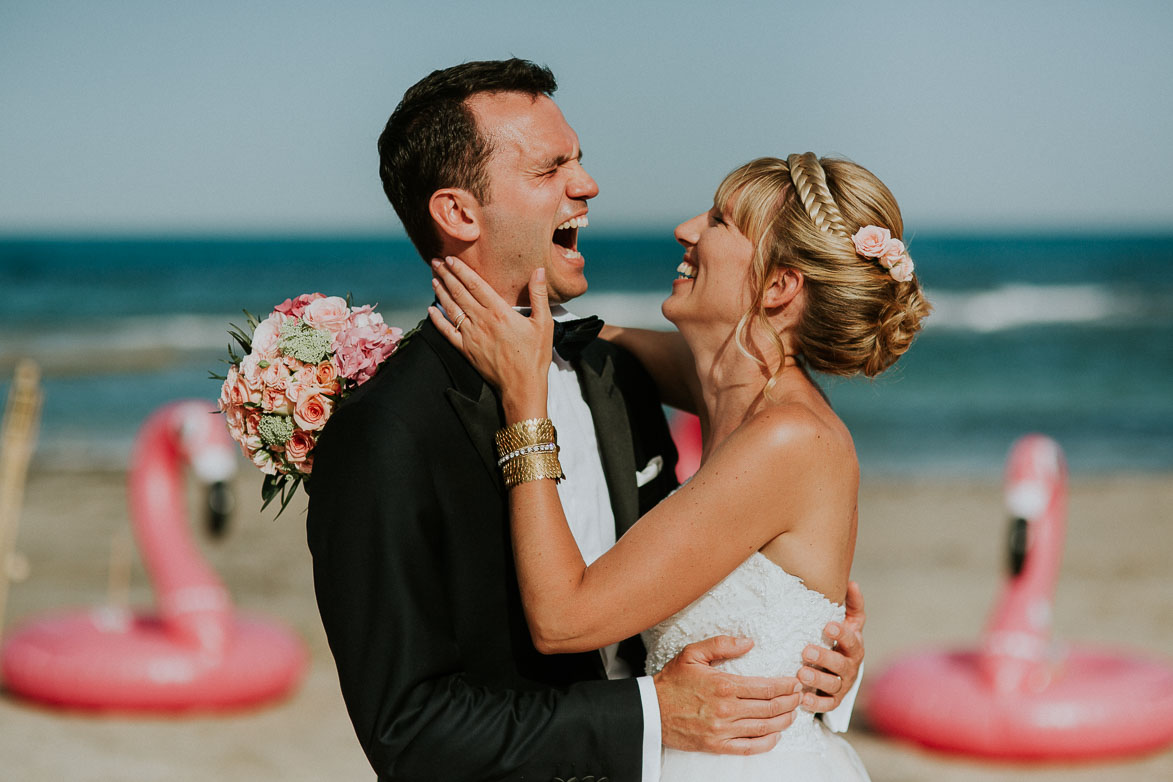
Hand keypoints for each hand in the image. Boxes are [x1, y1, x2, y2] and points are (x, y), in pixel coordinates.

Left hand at [428, 258, 552, 418]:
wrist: (522, 386)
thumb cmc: (535, 355)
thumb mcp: (544, 323)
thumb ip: (539, 295)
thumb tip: (539, 270)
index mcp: (499, 311)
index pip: (475, 284)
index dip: (461, 270)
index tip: (451, 259)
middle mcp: (481, 321)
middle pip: (459, 293)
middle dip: (446, 275)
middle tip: (435, 262)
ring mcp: (471, 336)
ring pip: (451, 309)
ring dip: (441, 292)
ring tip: (433, 278)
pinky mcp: (466, 350)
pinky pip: (447, 332)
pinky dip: (437, 320)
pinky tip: (431, 310)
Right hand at [653, 635, 802, 754]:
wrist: (651, 710)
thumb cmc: (672, 681)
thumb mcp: (692, 653)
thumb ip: (722, 644)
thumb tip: (749, 642)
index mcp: (724, 685)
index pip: (766, 687)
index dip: (785, 685)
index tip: (795, 681)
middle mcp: (727, 710)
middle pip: (770, 708)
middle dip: (790, 701)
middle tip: (800, 695)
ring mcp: (722, 730)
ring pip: (764, 728)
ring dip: (783, 721)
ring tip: (793, 713)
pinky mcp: (716, 745)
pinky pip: (749, 747)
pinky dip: (767, 743)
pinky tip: (775, 735)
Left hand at [798, 580, 865, 712]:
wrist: (840, 671)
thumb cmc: (840, 642)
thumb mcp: (849, 623)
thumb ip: (852, 605)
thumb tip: (852, 583)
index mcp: (854, 647)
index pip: (851, 640)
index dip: (842, 633)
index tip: (828, 626)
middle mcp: (850, 667)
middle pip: (841, 664)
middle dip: (824, 657)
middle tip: (806, 651)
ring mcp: (842, 685)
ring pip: (832, 685)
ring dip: (817, 679)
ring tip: (801, 673)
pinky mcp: (833, 700)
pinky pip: (826, 705)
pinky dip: (816, 704)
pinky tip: (803, 700)